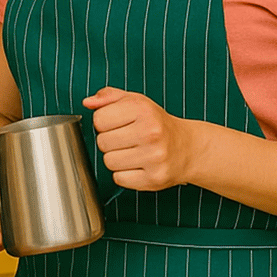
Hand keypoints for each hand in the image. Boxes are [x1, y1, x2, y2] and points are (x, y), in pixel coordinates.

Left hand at [83, 87, 198, 191]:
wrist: (188, 148)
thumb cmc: (157, 124)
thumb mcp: (136, 102)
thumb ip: (108, 97)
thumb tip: (88, 102)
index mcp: (143, 110)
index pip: (99, 119)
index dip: (104, 122)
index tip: (118, 124)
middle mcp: (150, 133)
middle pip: (102, 142)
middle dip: (110, 141)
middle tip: (127, 139)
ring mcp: (154, 157)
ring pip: (108, 162)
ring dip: (116, 158)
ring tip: (133, 152)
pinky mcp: (154, 178)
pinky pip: (119, 179)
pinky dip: (124, 174)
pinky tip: (138, 165)